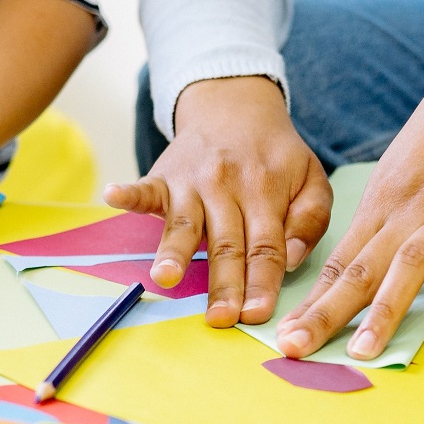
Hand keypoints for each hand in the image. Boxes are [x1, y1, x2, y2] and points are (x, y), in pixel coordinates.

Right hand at [105, 76, 331, 326]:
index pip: (266, 247)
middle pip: (226, 245)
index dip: (261, 282)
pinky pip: (145, 187)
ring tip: (165, 277)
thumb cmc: (275, 155)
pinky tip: (112, 197)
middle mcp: (228, 188)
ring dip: (174, 251)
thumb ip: (310, 219)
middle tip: (220, 317)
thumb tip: (291, 259)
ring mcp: (193, 183)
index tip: (257, 314)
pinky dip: (128, 193)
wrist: (235, 105)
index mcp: (267, 193)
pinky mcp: (164, 176)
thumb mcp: (311, 178)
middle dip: (223, 284)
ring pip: (184, 224)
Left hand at [276, 30, 423, 359]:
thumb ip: (378, 225)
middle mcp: (407, 213)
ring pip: (410, 267)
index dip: (310, 301)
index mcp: (379, 206)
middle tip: (295, 347)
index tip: (283, 335)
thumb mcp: (397, 176)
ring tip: (365, 351)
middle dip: (325, 312)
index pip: (337, 262)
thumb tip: (348, 271)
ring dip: (385, 310)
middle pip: (359, 269)